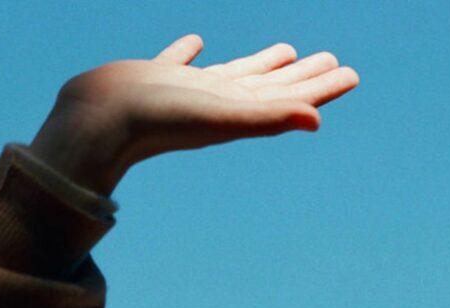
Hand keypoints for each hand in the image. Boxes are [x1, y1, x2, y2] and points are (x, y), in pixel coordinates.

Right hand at [25, 35, 358, 195]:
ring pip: (235, 74)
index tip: (350, 73)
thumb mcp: (222, 115)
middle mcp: (220, 103)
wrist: (98, 122)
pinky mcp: (154, 78)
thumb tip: (317, 119)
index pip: (293, 98)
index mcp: (241, 112)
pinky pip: (179, 61)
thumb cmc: (161, 120)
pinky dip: (190, 51)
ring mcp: (188, 91)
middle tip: (332, 60)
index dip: (324, 87)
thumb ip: (270, 116)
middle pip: (274, 87)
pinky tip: (196, 43)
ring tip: (287, 52)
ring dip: (263, 64)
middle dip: (304, 76)